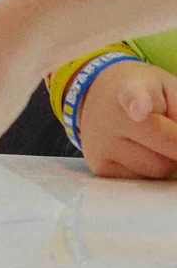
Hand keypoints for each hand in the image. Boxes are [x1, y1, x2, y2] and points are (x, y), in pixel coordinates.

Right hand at [78, 59, 176, 177]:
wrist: (96, 92)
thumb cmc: (143, 92)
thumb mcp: (167, 87)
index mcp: (130, 90)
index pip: (133, 98)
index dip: (138, 105)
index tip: (139, 110)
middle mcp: (109, 119)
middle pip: (170, 148)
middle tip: (165, 127)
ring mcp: (101, 145)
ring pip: (159, 170)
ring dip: (164, 158)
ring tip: (147, 137)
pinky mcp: (100, 168)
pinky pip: (144, 179)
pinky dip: (147, 168)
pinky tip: (133, 148)